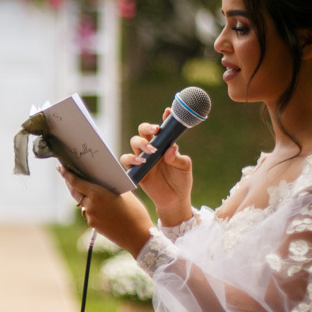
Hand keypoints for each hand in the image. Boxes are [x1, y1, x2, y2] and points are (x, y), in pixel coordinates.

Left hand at [59, 167, 153, 255]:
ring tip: (89, 190)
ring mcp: (90, 216)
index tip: (60, 168)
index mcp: (97, 194)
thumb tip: (100, 182)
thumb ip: (108, 187)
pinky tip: (101, 207)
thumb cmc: (134, 212)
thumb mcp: (123, 194)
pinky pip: (88, 213)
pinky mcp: (93, 225)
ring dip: (83, 196)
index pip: (75, 182)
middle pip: (74, 192)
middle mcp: (90, 205)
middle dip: (70, 183)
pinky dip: (91, 207)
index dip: (66, 174)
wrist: (137, 235)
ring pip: (82, 203)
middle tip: (68, 176)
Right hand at [120, 109, 193, 225]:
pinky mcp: (136, 170)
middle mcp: (152, 148)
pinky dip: (131, 159)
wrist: (175, 200)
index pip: (162, 128)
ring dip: (141, 143)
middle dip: (147, 128)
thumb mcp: (184, 167)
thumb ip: (178, 157)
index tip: (168, 112)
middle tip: (155, 131)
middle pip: (143, 131)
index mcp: (165, 144)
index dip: (164, 118)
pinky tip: (141, 162)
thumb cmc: (181, 181)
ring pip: (134, 142)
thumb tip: (170, 149)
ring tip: (151, 152)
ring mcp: (143, 158)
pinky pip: (126, 160)